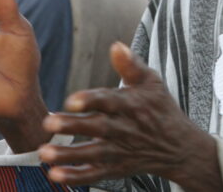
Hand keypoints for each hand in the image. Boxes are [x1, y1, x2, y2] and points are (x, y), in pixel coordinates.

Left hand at [38, 43, 222, 190]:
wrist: (179, 147)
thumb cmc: (160, 108)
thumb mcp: (151, 82)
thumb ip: (131, 65)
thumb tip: (116, 45)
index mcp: (131, 105)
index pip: (110, 101)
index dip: (91, 101)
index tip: (71, 100)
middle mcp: (125, 129)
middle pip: (97, 128)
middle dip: (73, 127)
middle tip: (48, 123)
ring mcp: (120, 151)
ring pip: (92, 154)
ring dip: (68, 155)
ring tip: (44, 153)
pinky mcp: (115, 169)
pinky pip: (94, 175)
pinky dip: (75, 177)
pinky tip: (55, 175)